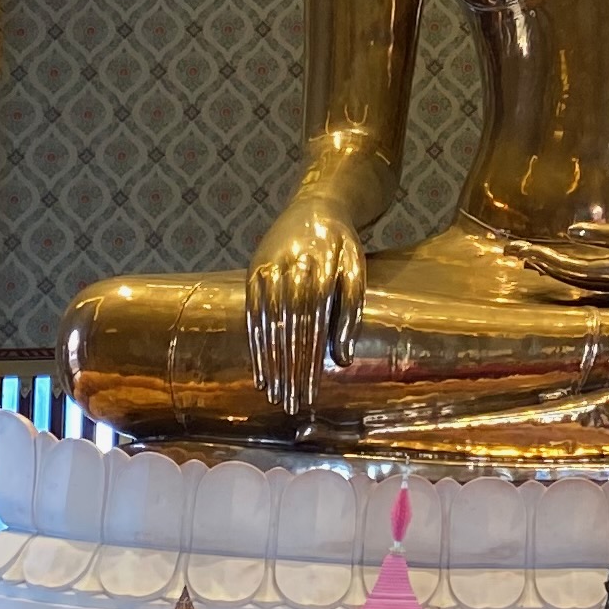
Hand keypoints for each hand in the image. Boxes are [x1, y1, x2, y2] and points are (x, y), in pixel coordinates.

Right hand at [245, 199, 363, 415]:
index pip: (313, 327)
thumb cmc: (342, 244)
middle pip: (288, 330)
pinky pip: (251, 315)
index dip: (310, 363)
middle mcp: (290, 269)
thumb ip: (351, 313)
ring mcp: (267, 269)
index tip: (311, 394)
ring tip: (275, 396)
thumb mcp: (356, 270)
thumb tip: (343, 360)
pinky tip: (260, 371)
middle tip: (292, 405)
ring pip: (267, 325)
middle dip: (289, 371)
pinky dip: (255, 345)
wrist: (316, 204)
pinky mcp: (253, 271)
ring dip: (270, 364)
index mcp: (320, 269)